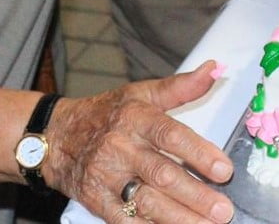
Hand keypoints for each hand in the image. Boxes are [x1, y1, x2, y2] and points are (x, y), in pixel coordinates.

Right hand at [47, 62, 234, 222]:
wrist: (55, 136)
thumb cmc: (106, 114)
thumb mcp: (140, 93)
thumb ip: (180, 87)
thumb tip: (214, 70)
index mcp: (135, 118)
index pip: (170, 135)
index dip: (199, 153)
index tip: (224, 169)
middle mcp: (121, 147)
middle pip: (161, 174)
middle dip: (195, 195)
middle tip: (223, 210)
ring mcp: (106, 177)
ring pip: (146, 201)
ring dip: (178, 217)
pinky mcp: (94, 201)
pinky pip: (123, 220)